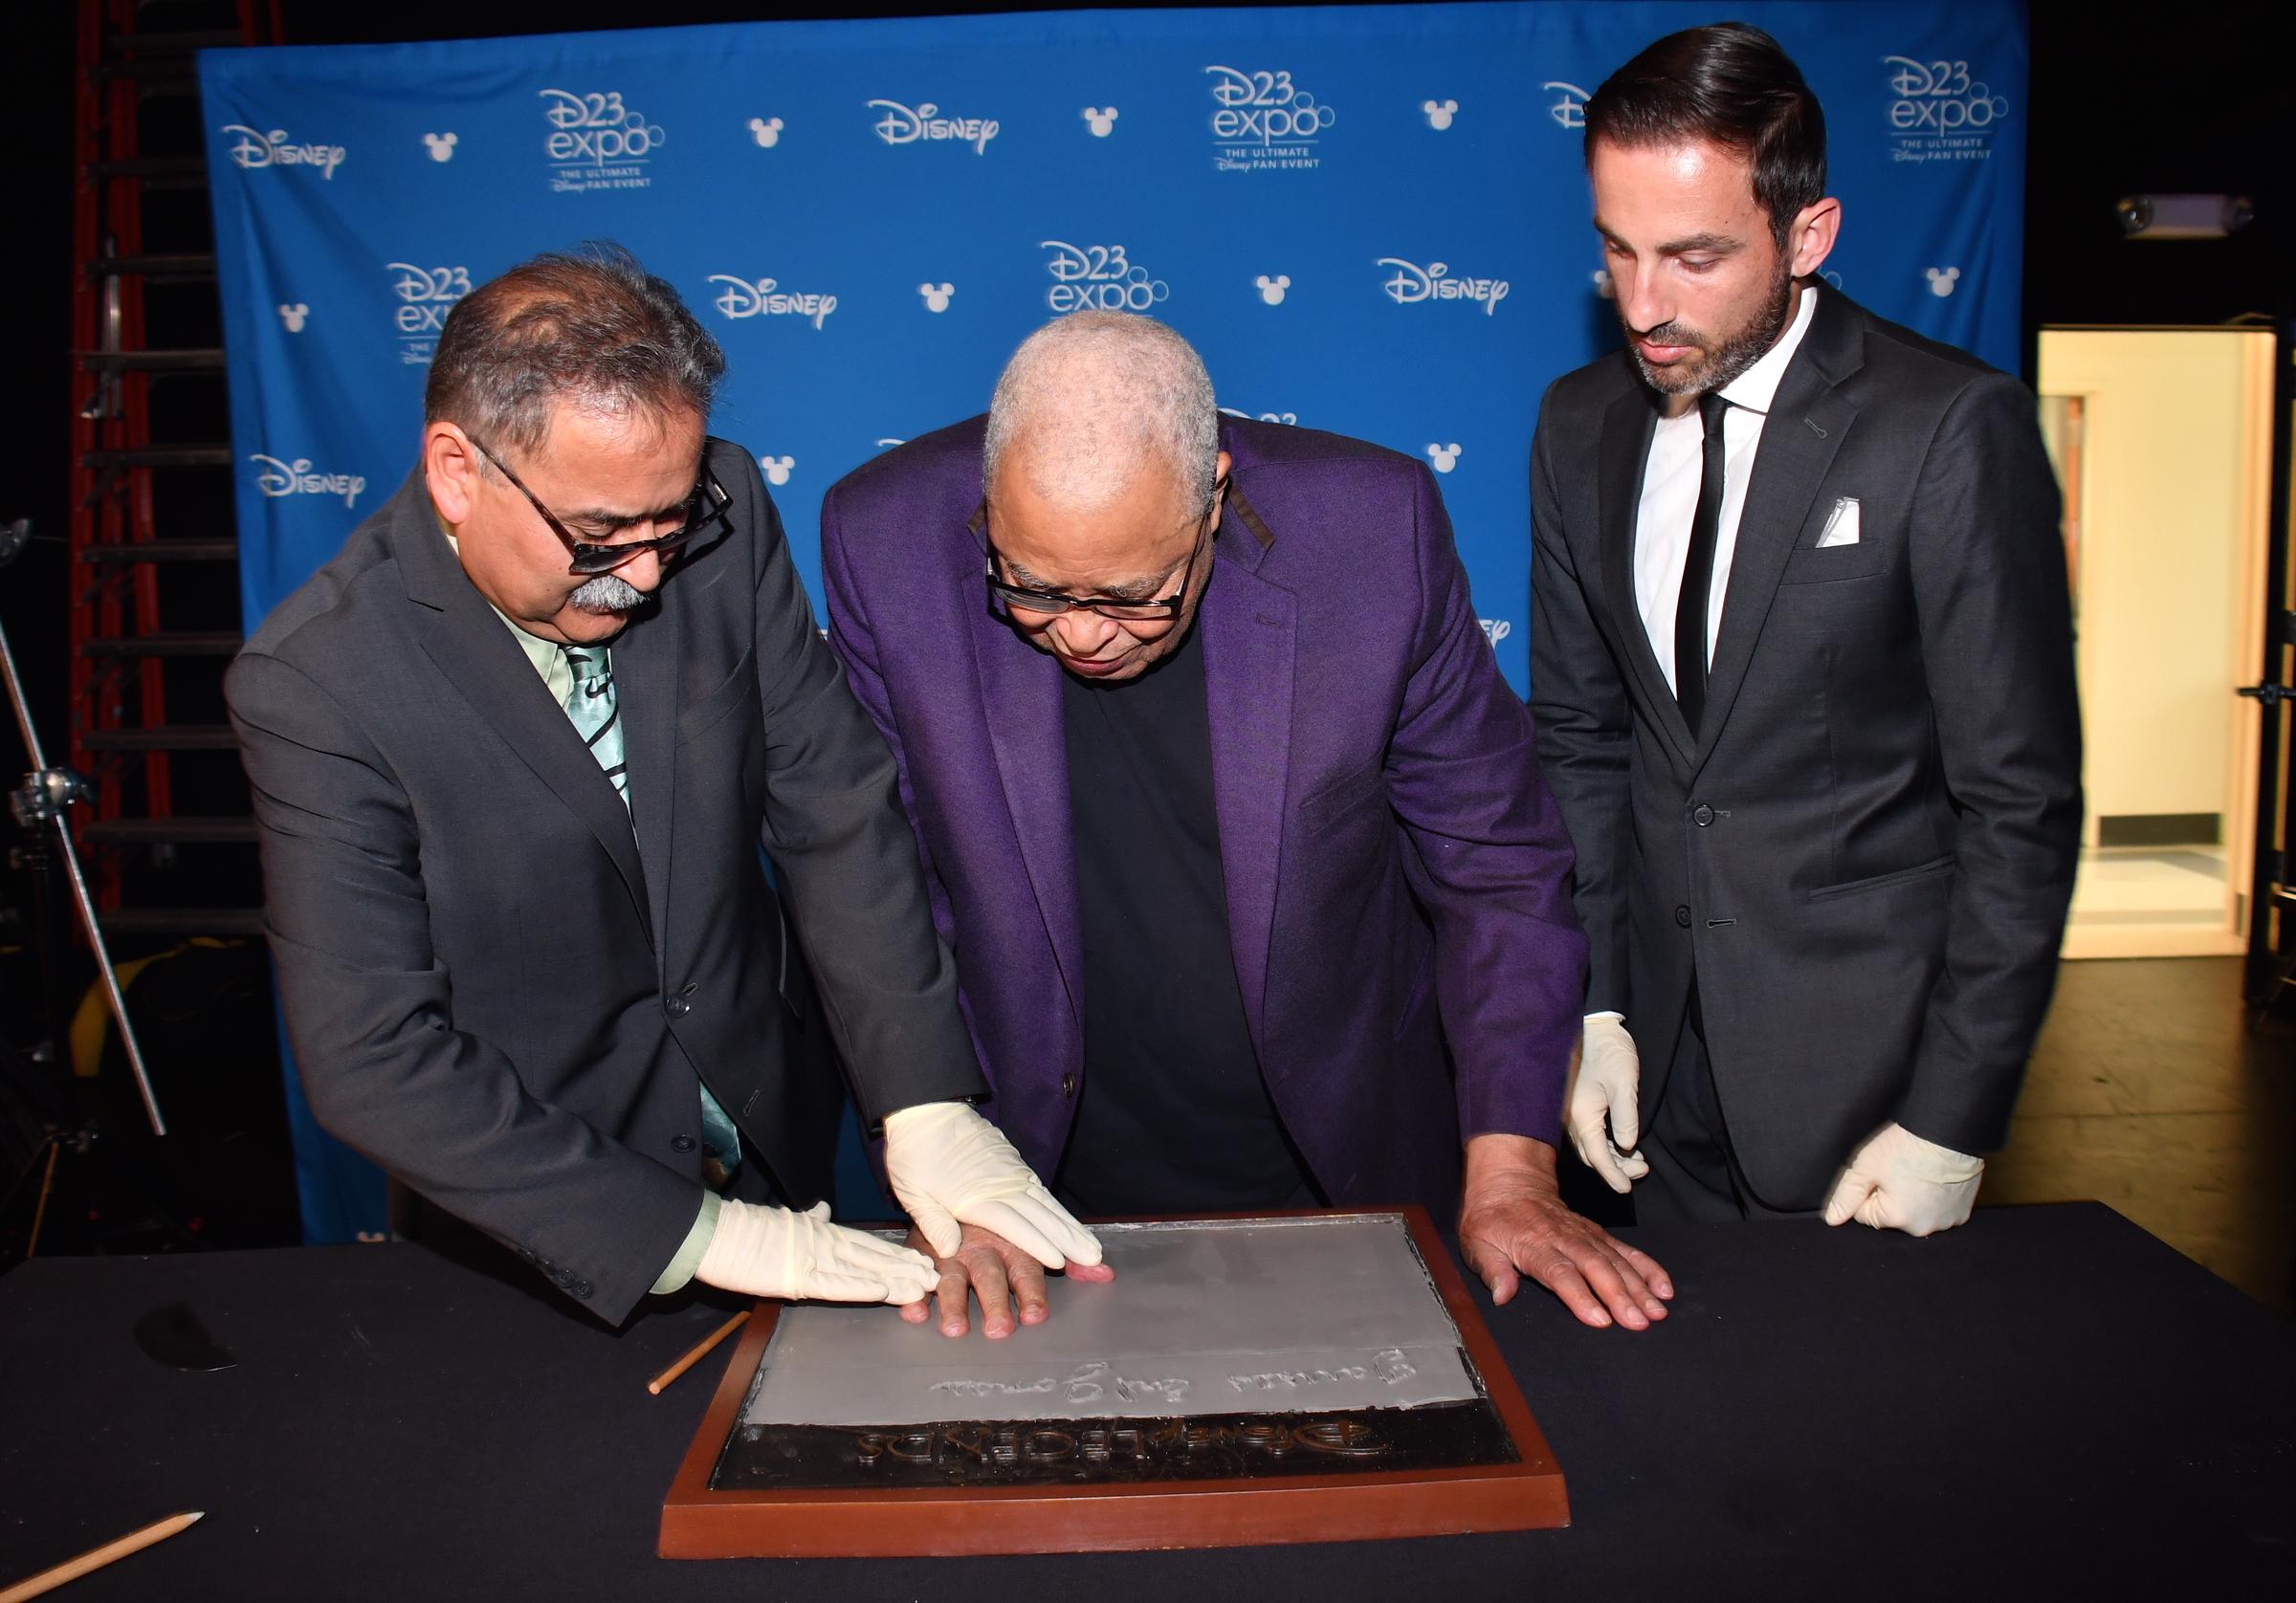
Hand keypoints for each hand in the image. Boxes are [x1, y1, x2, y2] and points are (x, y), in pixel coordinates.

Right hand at [693, 1199, 936, 1303]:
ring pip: (863, 1270)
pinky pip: (834, 1283)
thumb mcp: (786, 1222)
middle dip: (906, 1269)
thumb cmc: (747, 1232)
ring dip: (894, 1280)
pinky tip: (883, 1290)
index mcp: (822, 1235)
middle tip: (937, 1277)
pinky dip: (859, 1286)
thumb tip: (821, 1210)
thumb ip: (808, 1220)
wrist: (718, 1233)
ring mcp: (813, 1260)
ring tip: (922, 1286)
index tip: (922, 1261)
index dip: (897, 1255)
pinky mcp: (798, 1276)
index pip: (868, 1246)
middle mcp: (824, 1245)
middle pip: (874, 1258)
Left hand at [882, 1100, 1102, 1269]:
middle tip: (1094, 1258)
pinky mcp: (1012, 1160)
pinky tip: (1067, 1219)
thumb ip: (933, 1223)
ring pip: (1046, 1202)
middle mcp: (1000, 1184)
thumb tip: (950, 1251)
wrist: (926, 1107)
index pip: (1013, 1225)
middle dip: (1068, 1239)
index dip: (1038, 1245)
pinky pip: (1039, 1187)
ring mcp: (1009, 1170)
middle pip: (1040, 1216)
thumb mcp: (913, 1192)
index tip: (1060, 1261)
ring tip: (1091, 1246)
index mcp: (975, 1197)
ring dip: (1069, 1225)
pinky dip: (1056, 1206)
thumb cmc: (915, 1153)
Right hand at [898, 1222, 1117, 1337]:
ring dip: (953, 1305)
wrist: (950, 1167)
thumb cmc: (997, 1218)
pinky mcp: (921, 1250)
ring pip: (951, 1279)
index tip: (1036, 1317)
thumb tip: (1105, 1274)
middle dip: (996, 1303)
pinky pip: (916, 1273)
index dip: (1031, 1293)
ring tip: (956, 1330)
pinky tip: (915, 1313)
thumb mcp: (1031, 1232)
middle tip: (1001, 1330)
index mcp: (1011, 1242)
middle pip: (990, 1277)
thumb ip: (1067, 1257)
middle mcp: (982, 1246)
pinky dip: (914, 1295)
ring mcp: (949, 1250)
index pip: (1025, 1268)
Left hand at [1458, 1134, 1673, 1330]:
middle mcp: (1564, 1239)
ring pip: (1616, 1260)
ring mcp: (1585, 1235)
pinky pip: (1627, 1250)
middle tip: (1639, 1322)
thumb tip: (1502, 1295)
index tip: (1599, 1319)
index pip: (1560, 1273)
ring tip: (1657, 1311)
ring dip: (1639, 1287)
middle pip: (1596, 1268)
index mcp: (1533, 1245)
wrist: (1509, 1181)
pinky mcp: (1597, 1234)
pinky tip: (1664, 1287)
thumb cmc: (1491, 1218)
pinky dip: (1647, 1267)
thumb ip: (1491, 1269)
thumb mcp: (1476, 1242)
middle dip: (1620, 1296)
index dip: (1580, 1297)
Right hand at [1567, 1014, 1648, 1193]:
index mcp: (1581, 1116)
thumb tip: (1627, 1145)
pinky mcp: (1576, 1105)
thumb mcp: (1624, 1083)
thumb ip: (1626, 1118)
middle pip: (1592, 1156)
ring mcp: (1572, 1112)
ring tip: (1638, 1159)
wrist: (1593, 1024)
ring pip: (1590, 1146)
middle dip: (1616, 1168)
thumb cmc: (1608, 1051)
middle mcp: (1571, 1119)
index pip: (1598, 1157)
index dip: (1614, 1175)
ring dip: (1612, 1157)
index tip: (1628, 1188)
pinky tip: (1623, 1142)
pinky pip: (1589, 1134)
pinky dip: (1606, 1144)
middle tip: (1642, 1170)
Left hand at [1822, 1123, 1982, 1236]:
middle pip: (1891, 1217)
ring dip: (1912, 1199)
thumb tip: (1832, 1220)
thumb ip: (1846, 1195)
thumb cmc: (1908, 1145)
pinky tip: (1935, 1179)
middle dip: (1889, 1197)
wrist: (1950, 1131)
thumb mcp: (1867, 1166)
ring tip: (1918, 1173)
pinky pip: (1938, 1211)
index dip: (1867, 1190)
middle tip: (1898, 1170)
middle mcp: (1923, 1228)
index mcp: (1897, 1219)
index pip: (1865, 1213)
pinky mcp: (1961, 1214)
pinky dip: (1934, 1199)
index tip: (1879, 1172)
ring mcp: (1945, 1222)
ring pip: (1914, 1214)